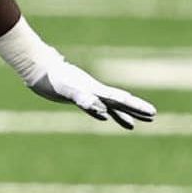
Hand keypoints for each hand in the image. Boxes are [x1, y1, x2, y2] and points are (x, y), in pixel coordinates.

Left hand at [25, 57, 156, 128]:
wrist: (38, 67)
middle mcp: (93, 91)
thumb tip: (102, 112)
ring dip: (121, 114)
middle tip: (153, 117)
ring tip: (133, 125)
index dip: (136, 107)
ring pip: (108, 105)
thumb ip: (83, 98)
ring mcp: (85, 92)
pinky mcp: (74, 95)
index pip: (120, 100)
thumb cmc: (52, 77)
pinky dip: (100, 112)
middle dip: (136, 110)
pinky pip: (92, 106)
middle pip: (119, 102)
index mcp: (96, 91)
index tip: (153, 113)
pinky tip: (103, 116)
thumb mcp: (67, 90)